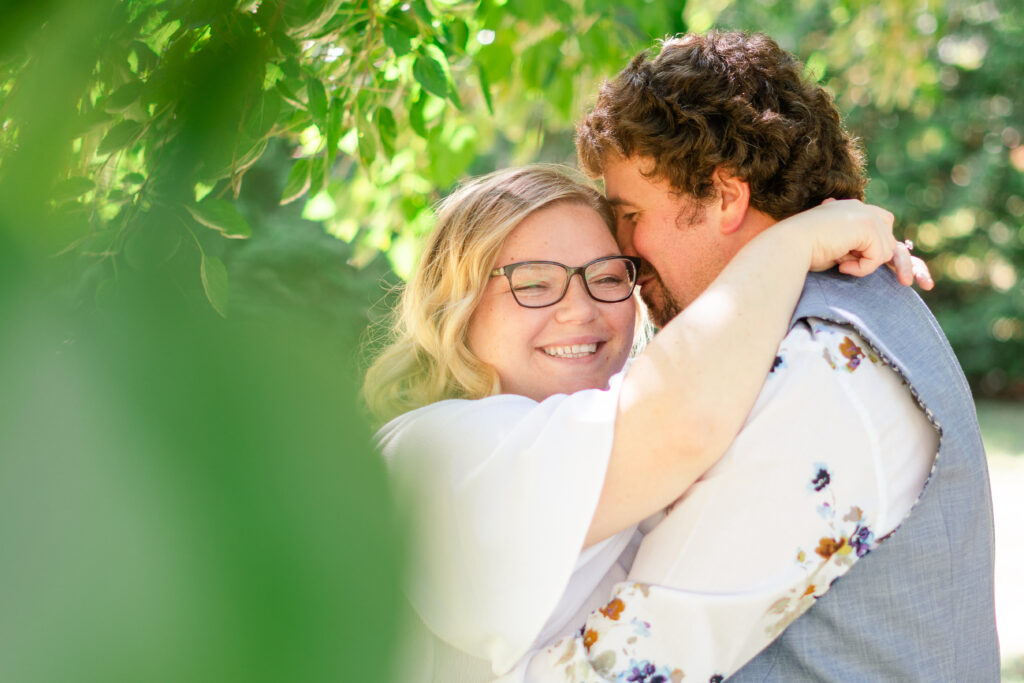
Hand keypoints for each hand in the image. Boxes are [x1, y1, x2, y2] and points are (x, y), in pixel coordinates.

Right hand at [783, 199, 932, 288]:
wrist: (789, 246)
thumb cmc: (801, 254)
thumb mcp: (833, 252)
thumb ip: (854, 251)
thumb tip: (877, 259)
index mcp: (849, 212)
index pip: (880, 229)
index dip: (894, 253)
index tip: (909, 276)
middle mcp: (860, 209)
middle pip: (892, 239)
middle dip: (906, 263)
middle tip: (925, 284)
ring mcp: (866, 215)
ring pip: (885, 251)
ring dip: (866, 265)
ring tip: (843, 265)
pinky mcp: (868, 225)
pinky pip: (878, 257)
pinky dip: (861, 267)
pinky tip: (841, 262)